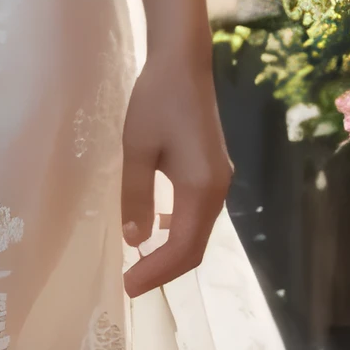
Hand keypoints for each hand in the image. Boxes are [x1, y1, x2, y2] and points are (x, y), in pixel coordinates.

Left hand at [119, 47, 232, 299]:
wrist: (184, 63)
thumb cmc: (156, 100)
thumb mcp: (137, 149)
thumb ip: (136, 196)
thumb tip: (135, 240)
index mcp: (201, 188)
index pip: (182, 248)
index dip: (157, 272)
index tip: (128, 286)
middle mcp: (218, 190)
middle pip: (196, 247)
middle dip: (165, 269)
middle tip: (131, 282)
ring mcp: (220, 180)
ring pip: (199, 232)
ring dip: (173, 252)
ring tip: (140, 262)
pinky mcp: (214, 170)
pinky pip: (199, 214)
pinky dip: (180, 231)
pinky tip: (157, 226)